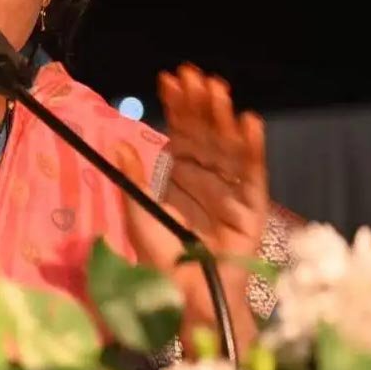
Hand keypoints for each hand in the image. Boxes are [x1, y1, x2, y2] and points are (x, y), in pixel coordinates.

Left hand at [116, 63, 268, 354]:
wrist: (184, 294)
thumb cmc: (160, 257)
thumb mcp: (139, 212)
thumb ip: (133, 178)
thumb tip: (117, 143)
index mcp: (181, 175)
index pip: (181, 131)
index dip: (177, 106)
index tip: (170, 79)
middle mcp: (207, 177)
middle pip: (206, 133)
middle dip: (200, 104)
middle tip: (194, 75)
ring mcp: (230, 190)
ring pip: (228, 146)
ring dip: (224, 116)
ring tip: (217, 88)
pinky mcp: (250, 208)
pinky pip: (253, 174)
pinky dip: (253, 148)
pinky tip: (248, 122)